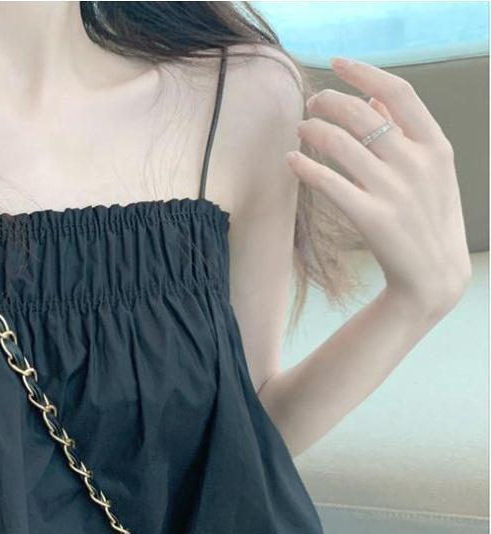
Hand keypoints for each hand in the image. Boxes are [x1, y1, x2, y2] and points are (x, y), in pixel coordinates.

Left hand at [286, 56, 471, 320]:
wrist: (433, 275)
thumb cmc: (428, 218)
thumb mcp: (432, 170)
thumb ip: (406, 131)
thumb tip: (374, 96)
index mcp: (436, 145)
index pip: (399, 93)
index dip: (364, 73)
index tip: (337, 63)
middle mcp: (416, 163)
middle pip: (363, 114)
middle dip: (329, 101)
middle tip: (311, 104)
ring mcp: (394, 191)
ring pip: (341, 144)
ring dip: (313, 129)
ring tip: (300, 129)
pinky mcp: (372, 218)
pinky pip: (329, 182)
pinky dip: (305, 165)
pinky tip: (291, 159)